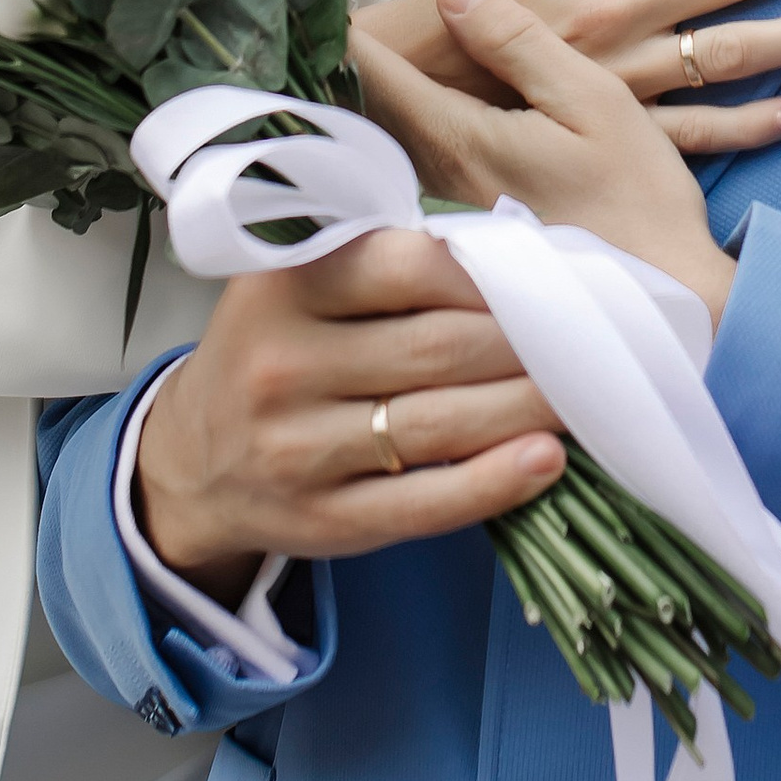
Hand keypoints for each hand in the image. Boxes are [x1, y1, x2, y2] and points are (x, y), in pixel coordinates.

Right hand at [132, 228, 563, 599]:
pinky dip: (494, 483)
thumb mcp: (300, 286)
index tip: (546, 280)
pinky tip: (545, 461)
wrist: (192, 461)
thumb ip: (384, 265)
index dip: (490, 275)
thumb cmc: (276, 352)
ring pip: (440, 425)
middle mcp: (281, 366)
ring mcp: (297, 450)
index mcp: (281, 288)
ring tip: (584, 394)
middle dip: (527, 345)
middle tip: (588, 340)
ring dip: (528, 409)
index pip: (408, 266)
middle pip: (438, 348)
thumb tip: (516, 259)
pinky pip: (425, 504)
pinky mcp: (322, 521)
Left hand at [358, 0, 737, 324]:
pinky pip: (413, 156)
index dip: (344, 27)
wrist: (662, 297)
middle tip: (325, 9)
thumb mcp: (590, 101)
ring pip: (388, 131)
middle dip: (349, 56)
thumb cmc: (637, 199)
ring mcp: (449, 202)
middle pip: (367, 103)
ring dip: (374, 88)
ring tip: (360, 45)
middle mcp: (437, 174)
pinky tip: (415, 100)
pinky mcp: (468, 218)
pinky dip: (402, 120)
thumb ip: (519, 43)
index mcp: (459, 137)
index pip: (374, 70)